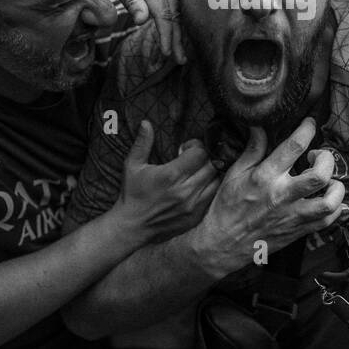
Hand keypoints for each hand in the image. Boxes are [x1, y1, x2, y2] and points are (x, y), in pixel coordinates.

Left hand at [91, 0, 182, 62]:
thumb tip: (144, 21)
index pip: (164, 15)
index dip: (167, 36)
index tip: (168, 55)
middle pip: (175, 12)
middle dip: (177, 37)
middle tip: (179, 60)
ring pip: (179, 3)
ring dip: (179, 26)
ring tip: (180, 46)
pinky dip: (178, 10)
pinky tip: (177, 23)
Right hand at [112, 121, 218, 243]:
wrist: (132, 226)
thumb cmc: (132, 193)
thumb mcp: (132, 165)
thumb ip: (142, 142)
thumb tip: (146, 122)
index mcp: (171, 175)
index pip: (200, 152)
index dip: (196, 146)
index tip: (186, 148)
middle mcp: (185, 190)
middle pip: (212, 165)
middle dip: (205, 157)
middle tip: (193, 158)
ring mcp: (193, 205)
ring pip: (216, 181)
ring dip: (210, 173)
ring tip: (198, 171)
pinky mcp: (196, 217)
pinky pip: (213, 197)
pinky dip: (209, 188)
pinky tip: (198, 185)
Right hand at [191, 119, 346, 274]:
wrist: (224, 244)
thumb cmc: (227, 206)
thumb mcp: (234, 174)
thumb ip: (252, 150)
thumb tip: (259, 126)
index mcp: (265, 177)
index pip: (293, 147)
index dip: (306, 129)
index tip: (309, 123)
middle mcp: (282, 195)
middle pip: (320, 175)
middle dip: (326, 160)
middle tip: (318, 157)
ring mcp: (293, 215)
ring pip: (330, 202)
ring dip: (336, 188)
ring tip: (329, 181)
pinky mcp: (298, 231)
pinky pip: (327, 221)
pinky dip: (334, 209)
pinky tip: (326, 200)